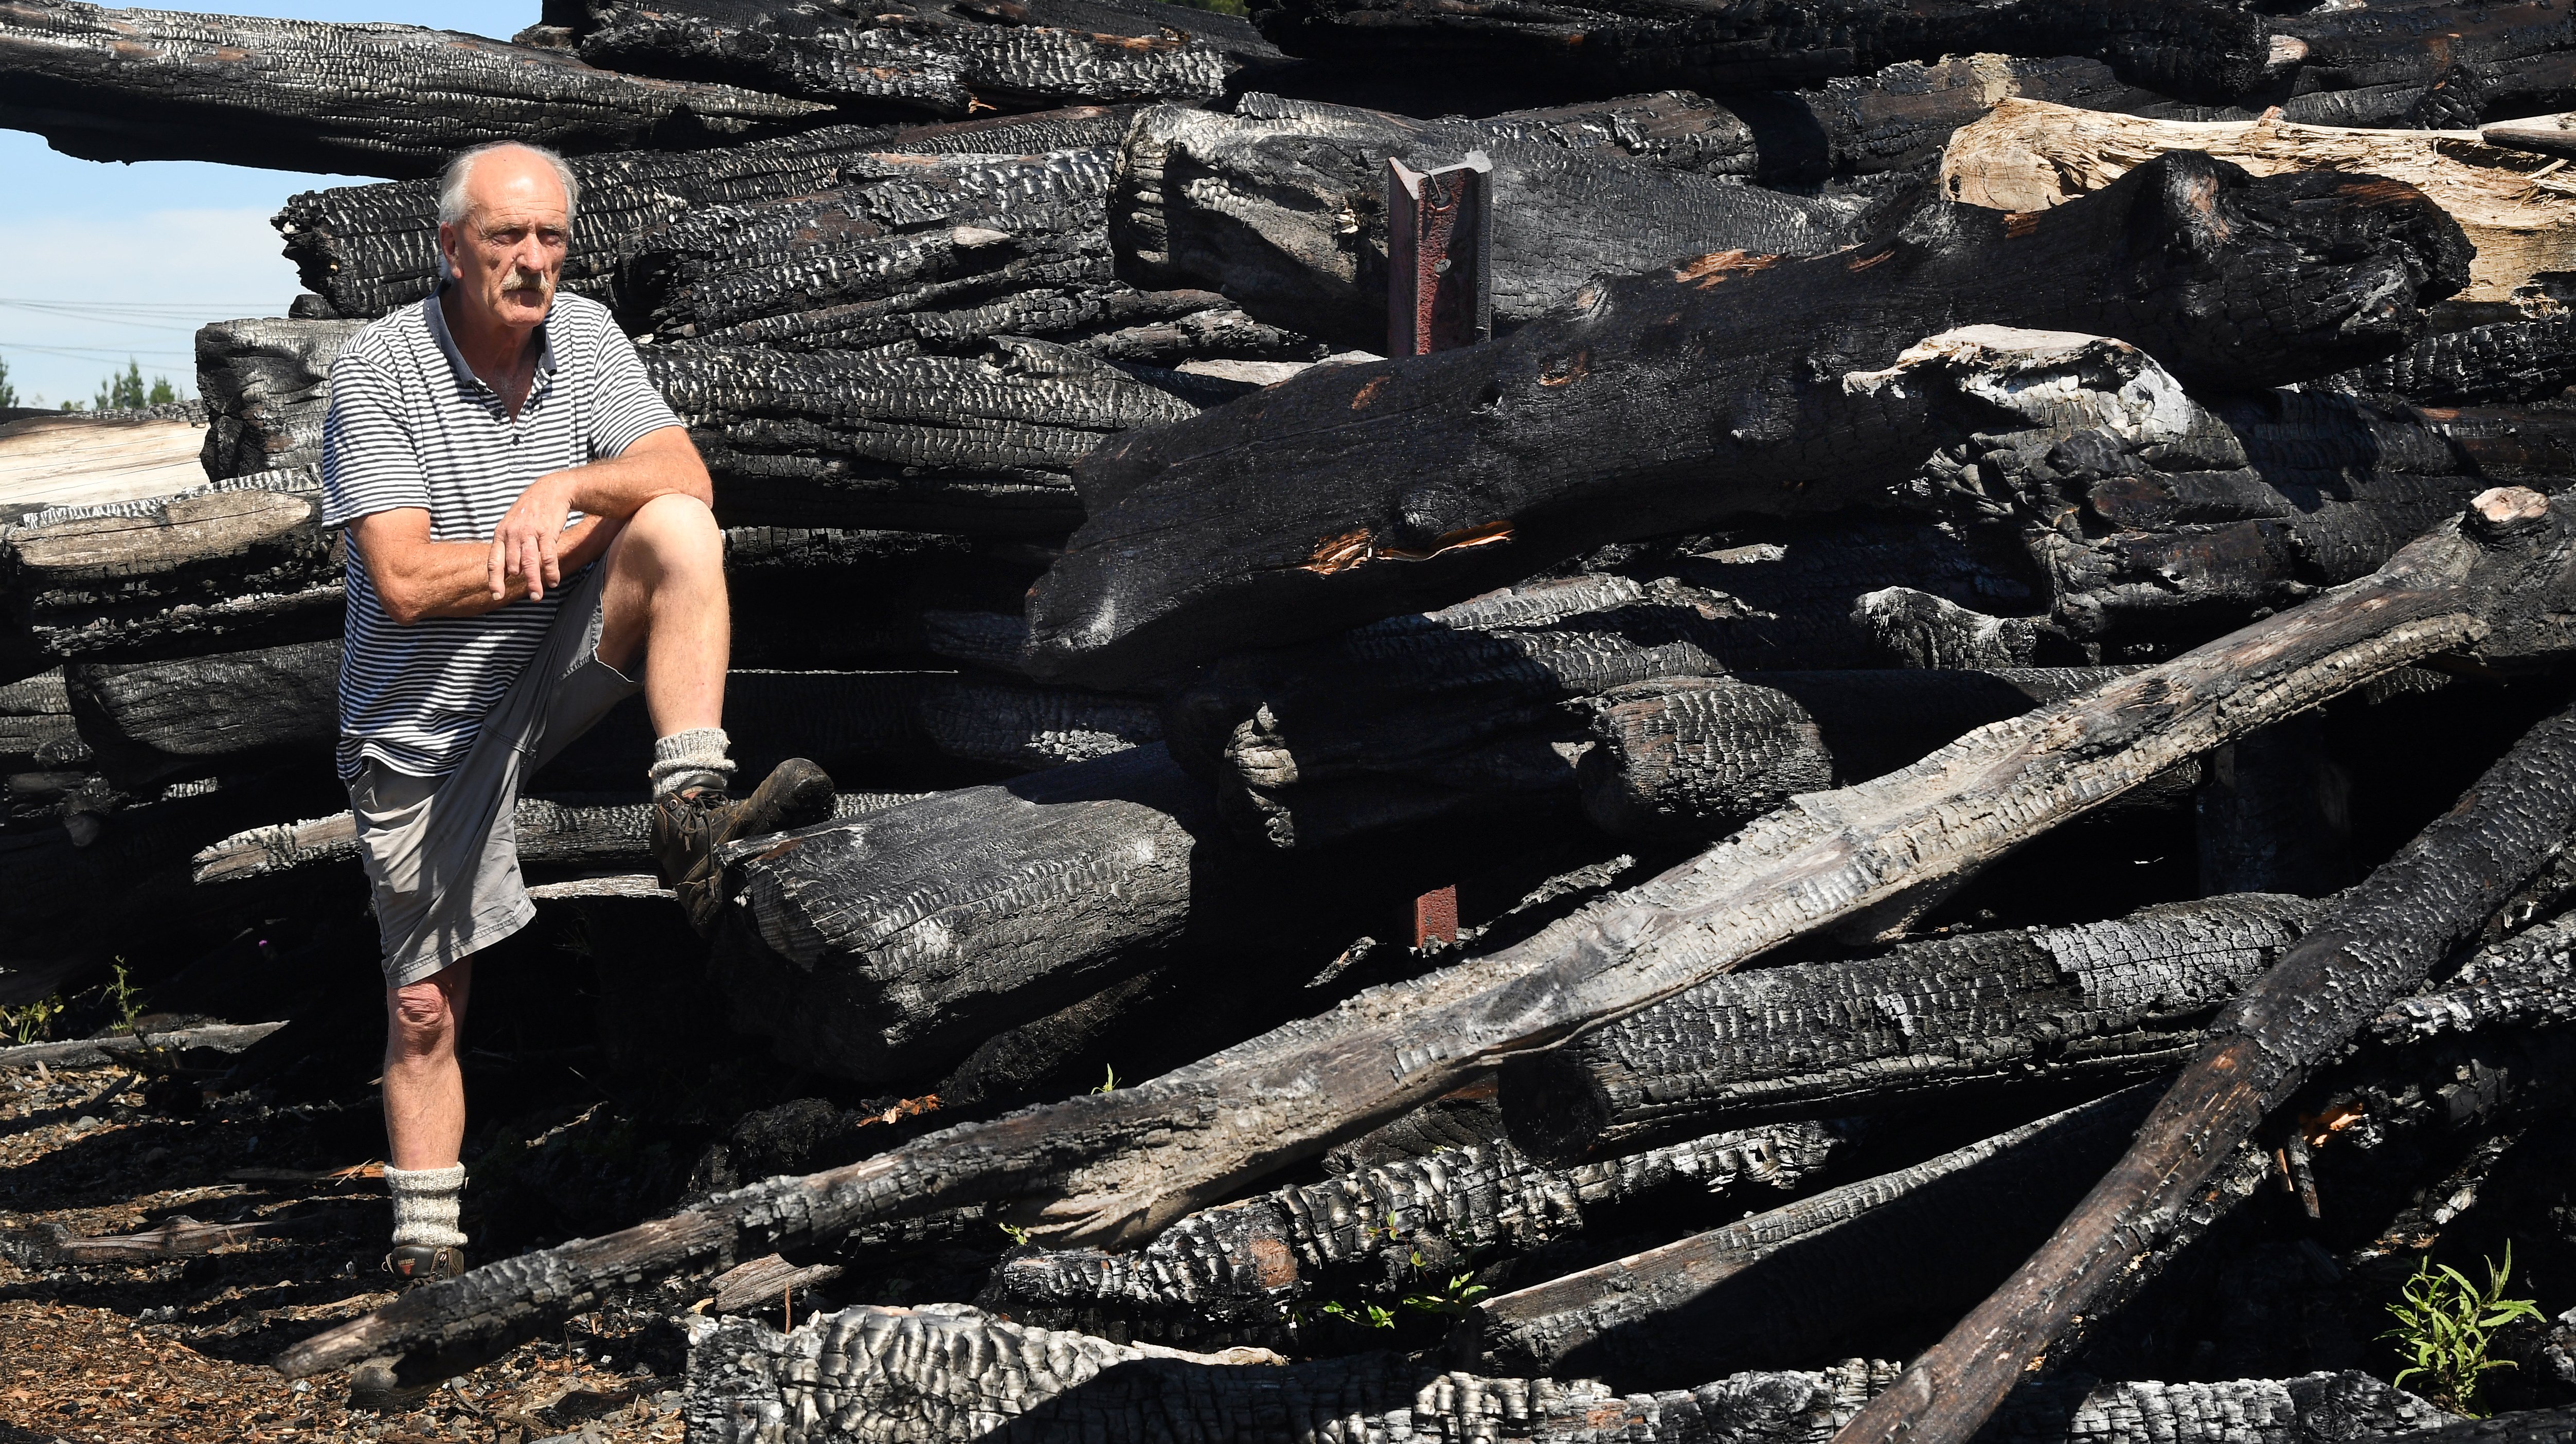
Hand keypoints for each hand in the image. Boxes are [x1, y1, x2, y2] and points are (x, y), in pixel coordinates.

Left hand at [488, 473, 575, 601]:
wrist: (551, 490)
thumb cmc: (530, 511)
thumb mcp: (512, 525)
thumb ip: (508, 546)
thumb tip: (506, 572)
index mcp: (501, 533)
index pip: (494, 561)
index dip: (495, 580)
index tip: (497, 596)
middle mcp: (513, 534)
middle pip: (513, 566)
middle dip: (520, 584)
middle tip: (529, 598)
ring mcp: (530, 532)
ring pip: (529, 563)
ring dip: (534, 582)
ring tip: (537, 597)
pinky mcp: (547, 532)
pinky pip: (548, 556)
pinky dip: (551, 571)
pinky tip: (554, 581)